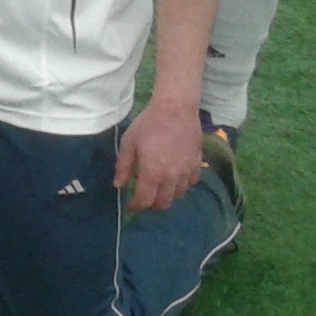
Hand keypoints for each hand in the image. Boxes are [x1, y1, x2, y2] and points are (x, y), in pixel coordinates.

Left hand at [113, 99, 202, 213]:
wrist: (176, 109)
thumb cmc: (148, 124)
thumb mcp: (129, 143)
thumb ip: (123, 166)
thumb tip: (118, 185)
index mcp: (152, 173)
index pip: (145, 200)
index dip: (136, 206)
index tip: (131, 204)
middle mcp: (171, 177)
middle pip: (163, 203)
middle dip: (152, 205)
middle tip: (145, 199)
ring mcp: (186, 171)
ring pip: (178, 195)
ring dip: (167, 196)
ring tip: (159, 189)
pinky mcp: (197, 164)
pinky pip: (191, 183)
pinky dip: (182, 186)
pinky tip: (175, 178)